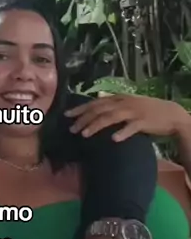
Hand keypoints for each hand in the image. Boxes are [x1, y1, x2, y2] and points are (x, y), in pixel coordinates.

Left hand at [65, 94, 189, 141]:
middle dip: (84, 119)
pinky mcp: (144, 122)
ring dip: (97, 125)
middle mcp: (124, 103)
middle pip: (100, 109)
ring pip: (111, 117)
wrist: (172, 114)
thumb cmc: (148, 110)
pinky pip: (131, 127)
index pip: (96, 102)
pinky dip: (122, 132)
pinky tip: (114, 139)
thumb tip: (98, 109)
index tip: (67, 115)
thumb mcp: (130, 104)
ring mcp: (134, 112)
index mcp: (120, 98)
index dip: (81, 108)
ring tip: (85, 134)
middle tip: (72, 129)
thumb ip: (114, 106)